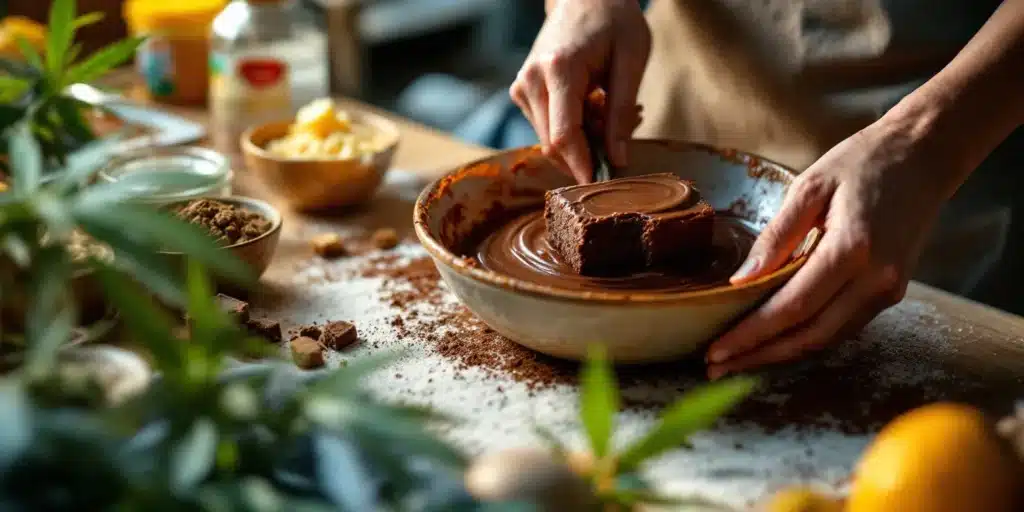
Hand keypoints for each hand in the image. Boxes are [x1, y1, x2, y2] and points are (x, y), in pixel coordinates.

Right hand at [510, 0, 649, 182]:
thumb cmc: (613, 21)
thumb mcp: (631, 60)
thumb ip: (621, 112)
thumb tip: (617, 159)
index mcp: (558, 69)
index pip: (564, 136)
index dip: (581, 166)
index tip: (601, 185)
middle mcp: (531, 81)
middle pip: (553, 144)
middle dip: (587, 154)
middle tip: (622, 134)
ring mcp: (522, 87)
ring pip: (549, 140)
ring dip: (582, 142)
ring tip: (610, 112)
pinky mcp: (522, 92)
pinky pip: (546, 127)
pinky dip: (572, 130)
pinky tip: (593, 107)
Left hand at [705, 118, 957, 378]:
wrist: (925, 155)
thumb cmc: (863, 162)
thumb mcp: (810, 187)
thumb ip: (776, 237)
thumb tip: (740, 281)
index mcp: (853, 250)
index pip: (792, 308)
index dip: (751, 335)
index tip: (715, 352)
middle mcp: (876, 280)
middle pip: (809, 336)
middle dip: (759, 356)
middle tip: (715, 367)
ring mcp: (888, 291)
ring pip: (827, 339)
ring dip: (780, 353)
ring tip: (736, 360)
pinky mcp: (890, 293)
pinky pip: (842, 327)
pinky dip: (805, 337)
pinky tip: (773, 339)